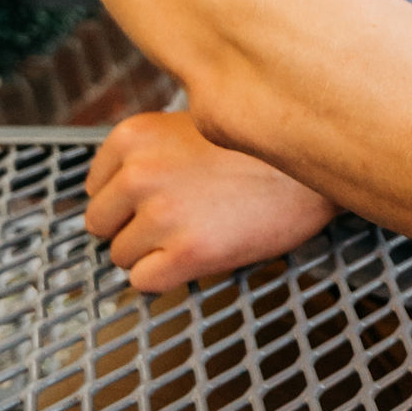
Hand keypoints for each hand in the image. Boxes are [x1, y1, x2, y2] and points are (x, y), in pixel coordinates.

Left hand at [83, 112, 336, 289]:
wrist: (316, 169)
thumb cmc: (264, 151)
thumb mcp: (193, 127)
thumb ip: (150, 154)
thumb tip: (118, 196)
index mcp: (134, 136)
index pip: (95, 188)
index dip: (126, 201)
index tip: (158, 200)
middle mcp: (139, 173)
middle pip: (101, 224)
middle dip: (133, 229)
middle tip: (178, 221)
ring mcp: (162, 214)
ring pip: (122, 257)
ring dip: (153, 254)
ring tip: (196, 233)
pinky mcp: (188, 252)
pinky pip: (145, 283)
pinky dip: (168, 278)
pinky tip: (199, 256)